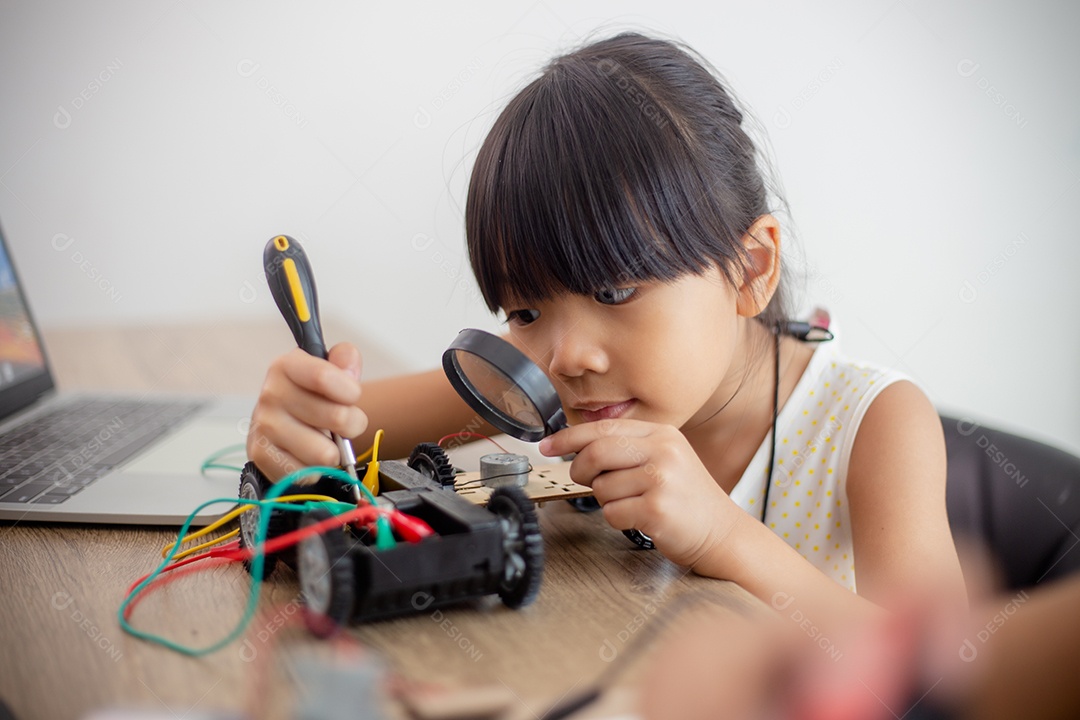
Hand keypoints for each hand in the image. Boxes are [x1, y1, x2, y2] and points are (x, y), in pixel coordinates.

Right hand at [247, 342, 367, 480]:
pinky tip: (307, 456)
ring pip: (326, 453)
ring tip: (323, 440)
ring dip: (333, 451)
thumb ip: (345, 358)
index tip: (352, 396)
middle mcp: (270, 395)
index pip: (324, 377)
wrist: (283, 426)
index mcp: (286, 366)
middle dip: (351, 425)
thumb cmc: (311, 397)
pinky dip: (316, 470)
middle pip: (337, 417)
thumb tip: (348, 365)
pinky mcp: (262, 457)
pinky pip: (308, 474)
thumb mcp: (330, 369)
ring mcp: (264, 428)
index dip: (350, 392)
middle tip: (341, 424)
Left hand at [539, 419, 739, 568]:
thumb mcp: (664, 459)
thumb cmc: (687, 500)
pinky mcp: (657, 509)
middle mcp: (663, 451)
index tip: (547, 445)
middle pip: (595, 453)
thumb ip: (627, 449)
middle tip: (587, 481)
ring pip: (601, 487)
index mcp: (662, 433)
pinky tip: (641, 519)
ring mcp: (661, 479)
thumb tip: (577, 448)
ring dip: (607, 501)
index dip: (569, 436)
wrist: (722, 533)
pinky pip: (612, 512)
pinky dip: (618, 520)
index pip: (603, 427)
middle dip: (581, 470)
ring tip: (635, 504)